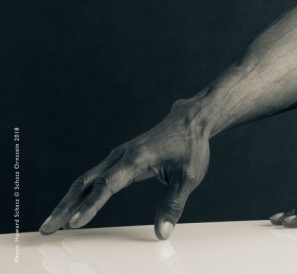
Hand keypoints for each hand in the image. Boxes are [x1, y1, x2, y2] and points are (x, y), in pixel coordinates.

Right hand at [40, 101, 210, 239]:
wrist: (190, 121)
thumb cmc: (190, 146)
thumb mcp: (189, 177)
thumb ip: (173, 204)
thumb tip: (162, 231)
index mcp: (136, 158)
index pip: (108, 185)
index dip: (90, 206)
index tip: (74, 223)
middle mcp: (121, 156)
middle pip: (86, 183)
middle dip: (65, 207)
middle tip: (48, 228)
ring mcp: (118, 157)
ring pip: (86, 181)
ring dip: (68, 202)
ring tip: (53, 224)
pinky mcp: (119, 161)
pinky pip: (94, 179)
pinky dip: (80, 195)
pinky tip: (72, 209)